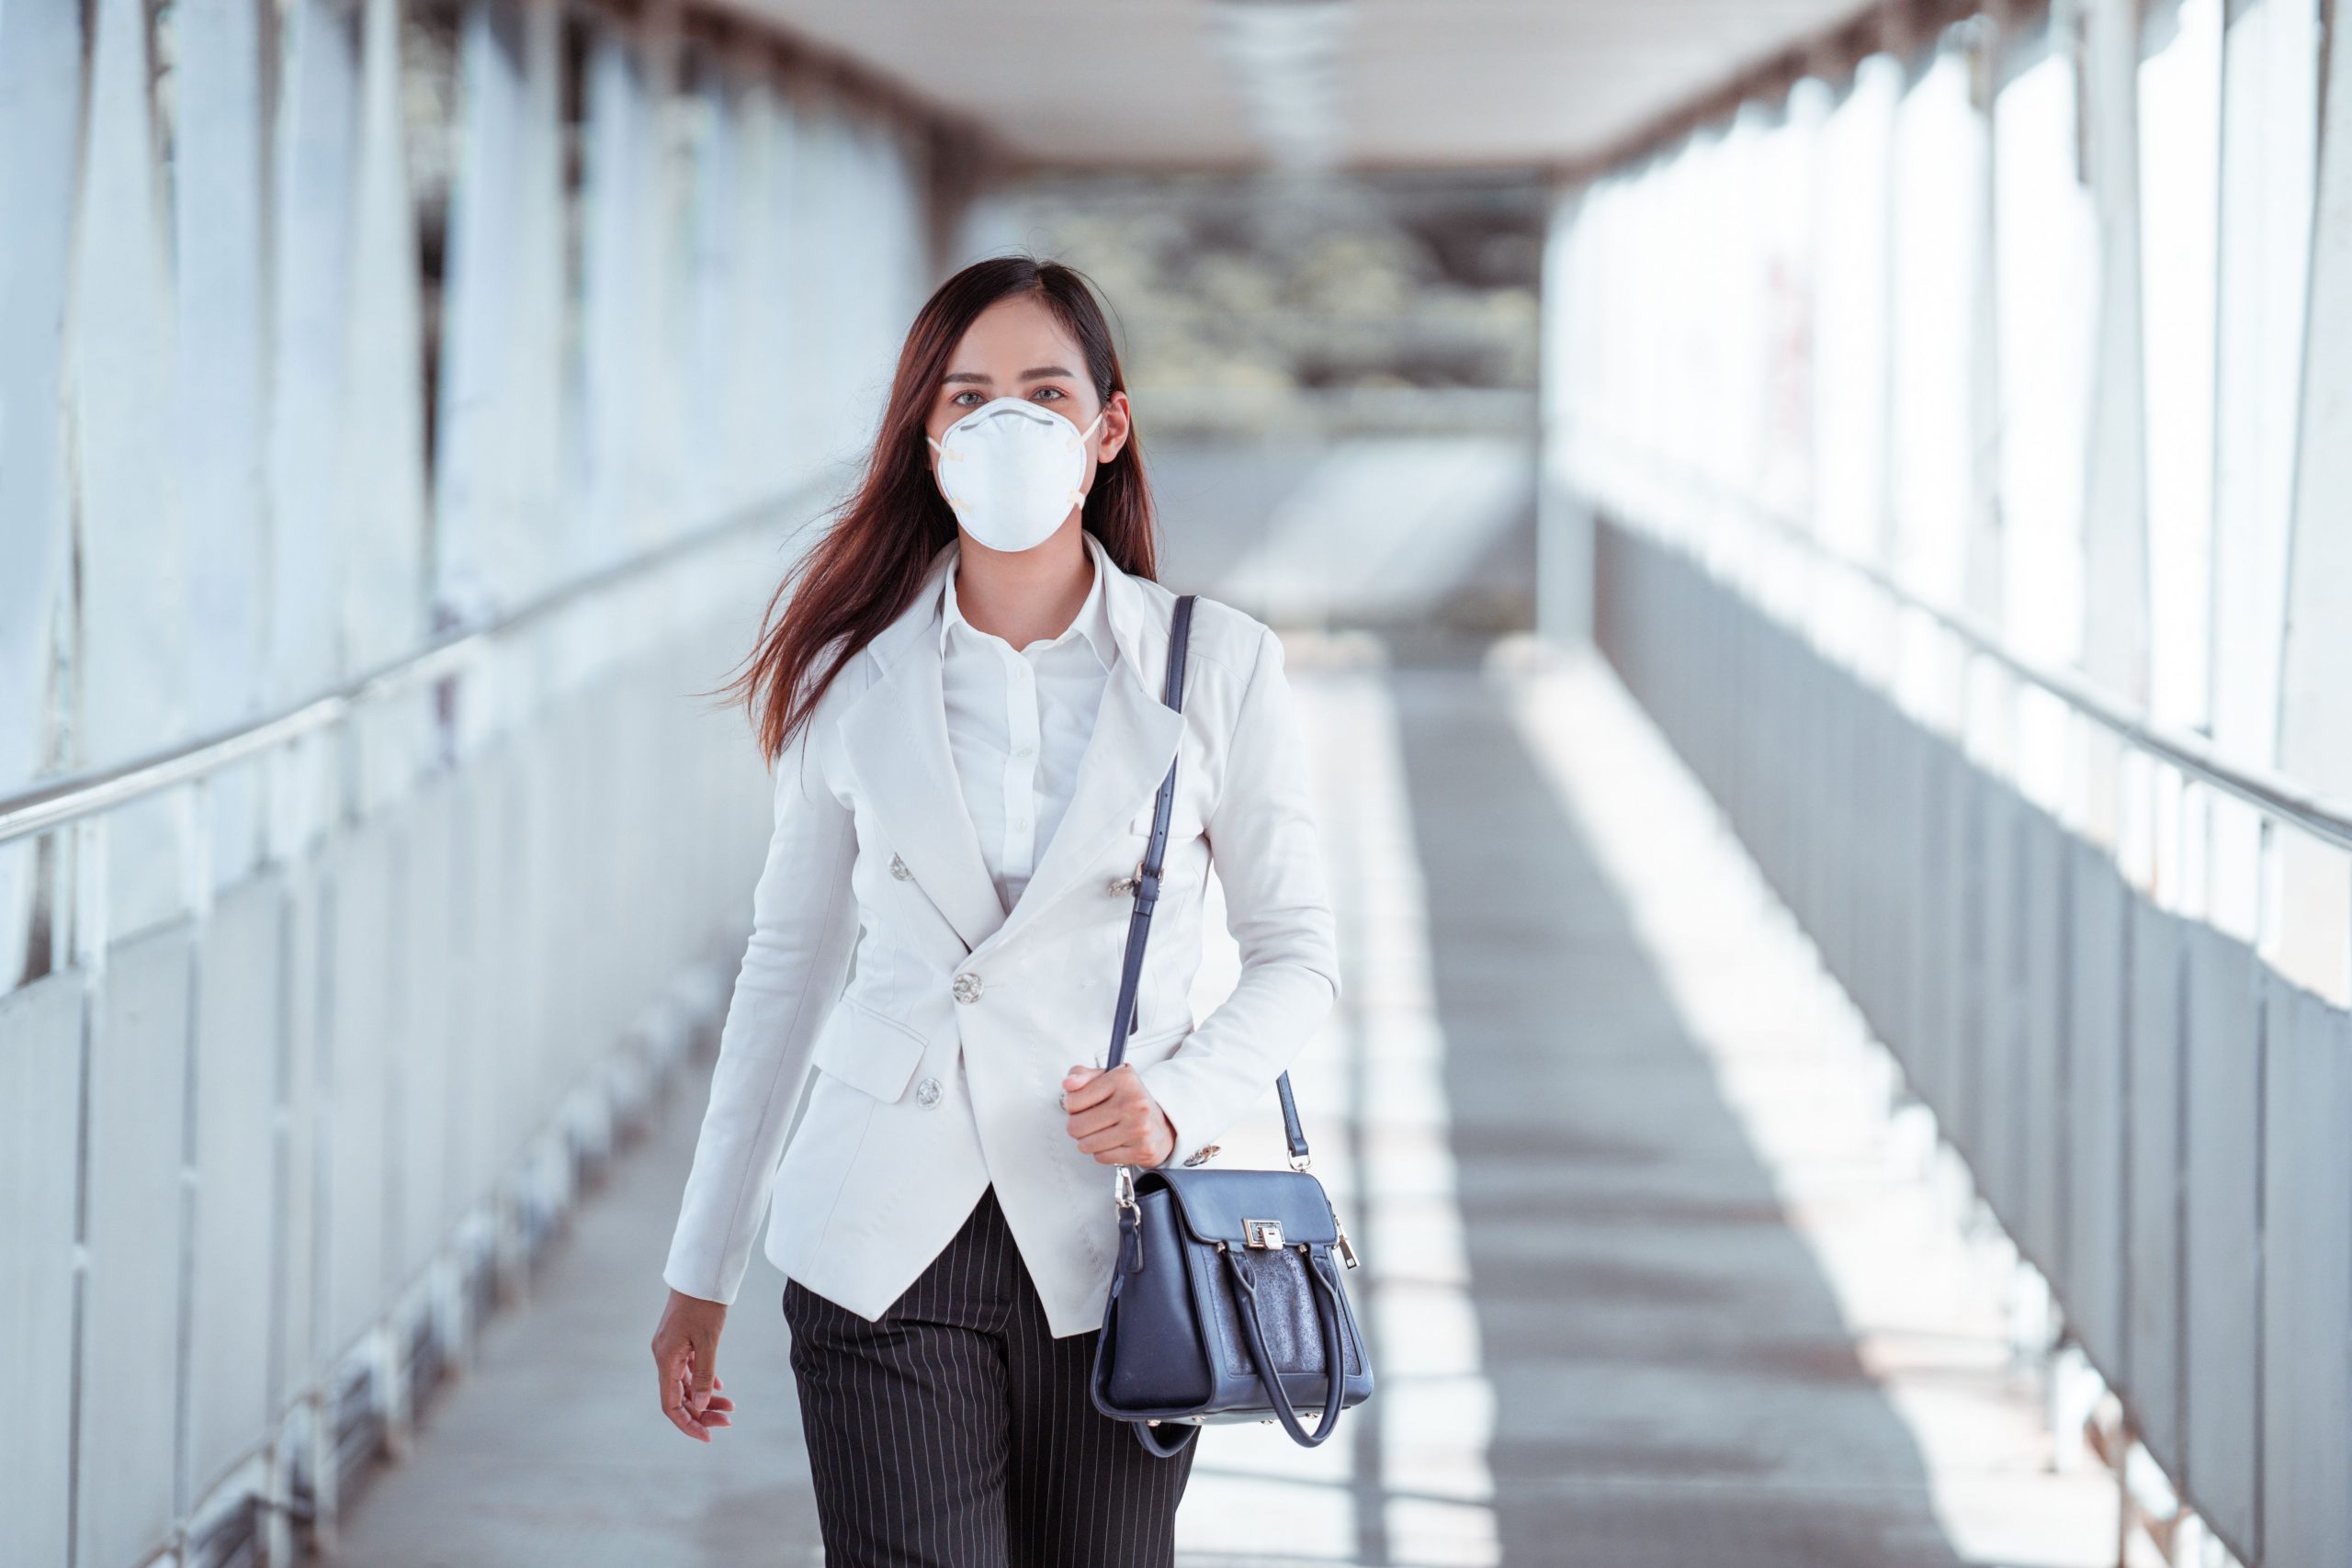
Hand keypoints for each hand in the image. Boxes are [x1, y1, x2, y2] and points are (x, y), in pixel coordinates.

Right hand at [652, 1289, 736, 1441]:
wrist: (701, 1273)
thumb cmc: (704, 1304)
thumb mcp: (708, 1340)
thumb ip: (705, 1373)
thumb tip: (703, 1405)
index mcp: (666, 1359)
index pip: (671, 1404)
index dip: (687, 1424)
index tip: (708, 1436)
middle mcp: (664, 1357)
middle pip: (680, 1397)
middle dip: (702, 1412)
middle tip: (729, 1420)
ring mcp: (671, 1349)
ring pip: (686, 1384)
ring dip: (706, 1397)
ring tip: (731, 1406)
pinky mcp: (680, 1342)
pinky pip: (688, 1370)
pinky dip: (703, 1380)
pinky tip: (720, 1386)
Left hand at [1061, 1063, 1175, 1165]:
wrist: (1163, 1124)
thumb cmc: (1131, 1100)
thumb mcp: (1107, 1078)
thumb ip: (1082, 1076)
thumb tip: (1068, 1084)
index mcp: (1123, 1079)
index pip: (1073, 1101)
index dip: (1071, 1105)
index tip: (1080, 1105)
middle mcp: (1134, 1102)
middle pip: (1076, 1126)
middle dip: (1078, 1126)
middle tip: (1090, 1121)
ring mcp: (1139, 1127)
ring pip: (1086, 1145)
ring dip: (1089, 1141)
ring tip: (1101, 1131)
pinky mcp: (1142, 1149)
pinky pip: (1102, 1157)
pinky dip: (1104, 1152)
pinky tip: (1113, 1142)